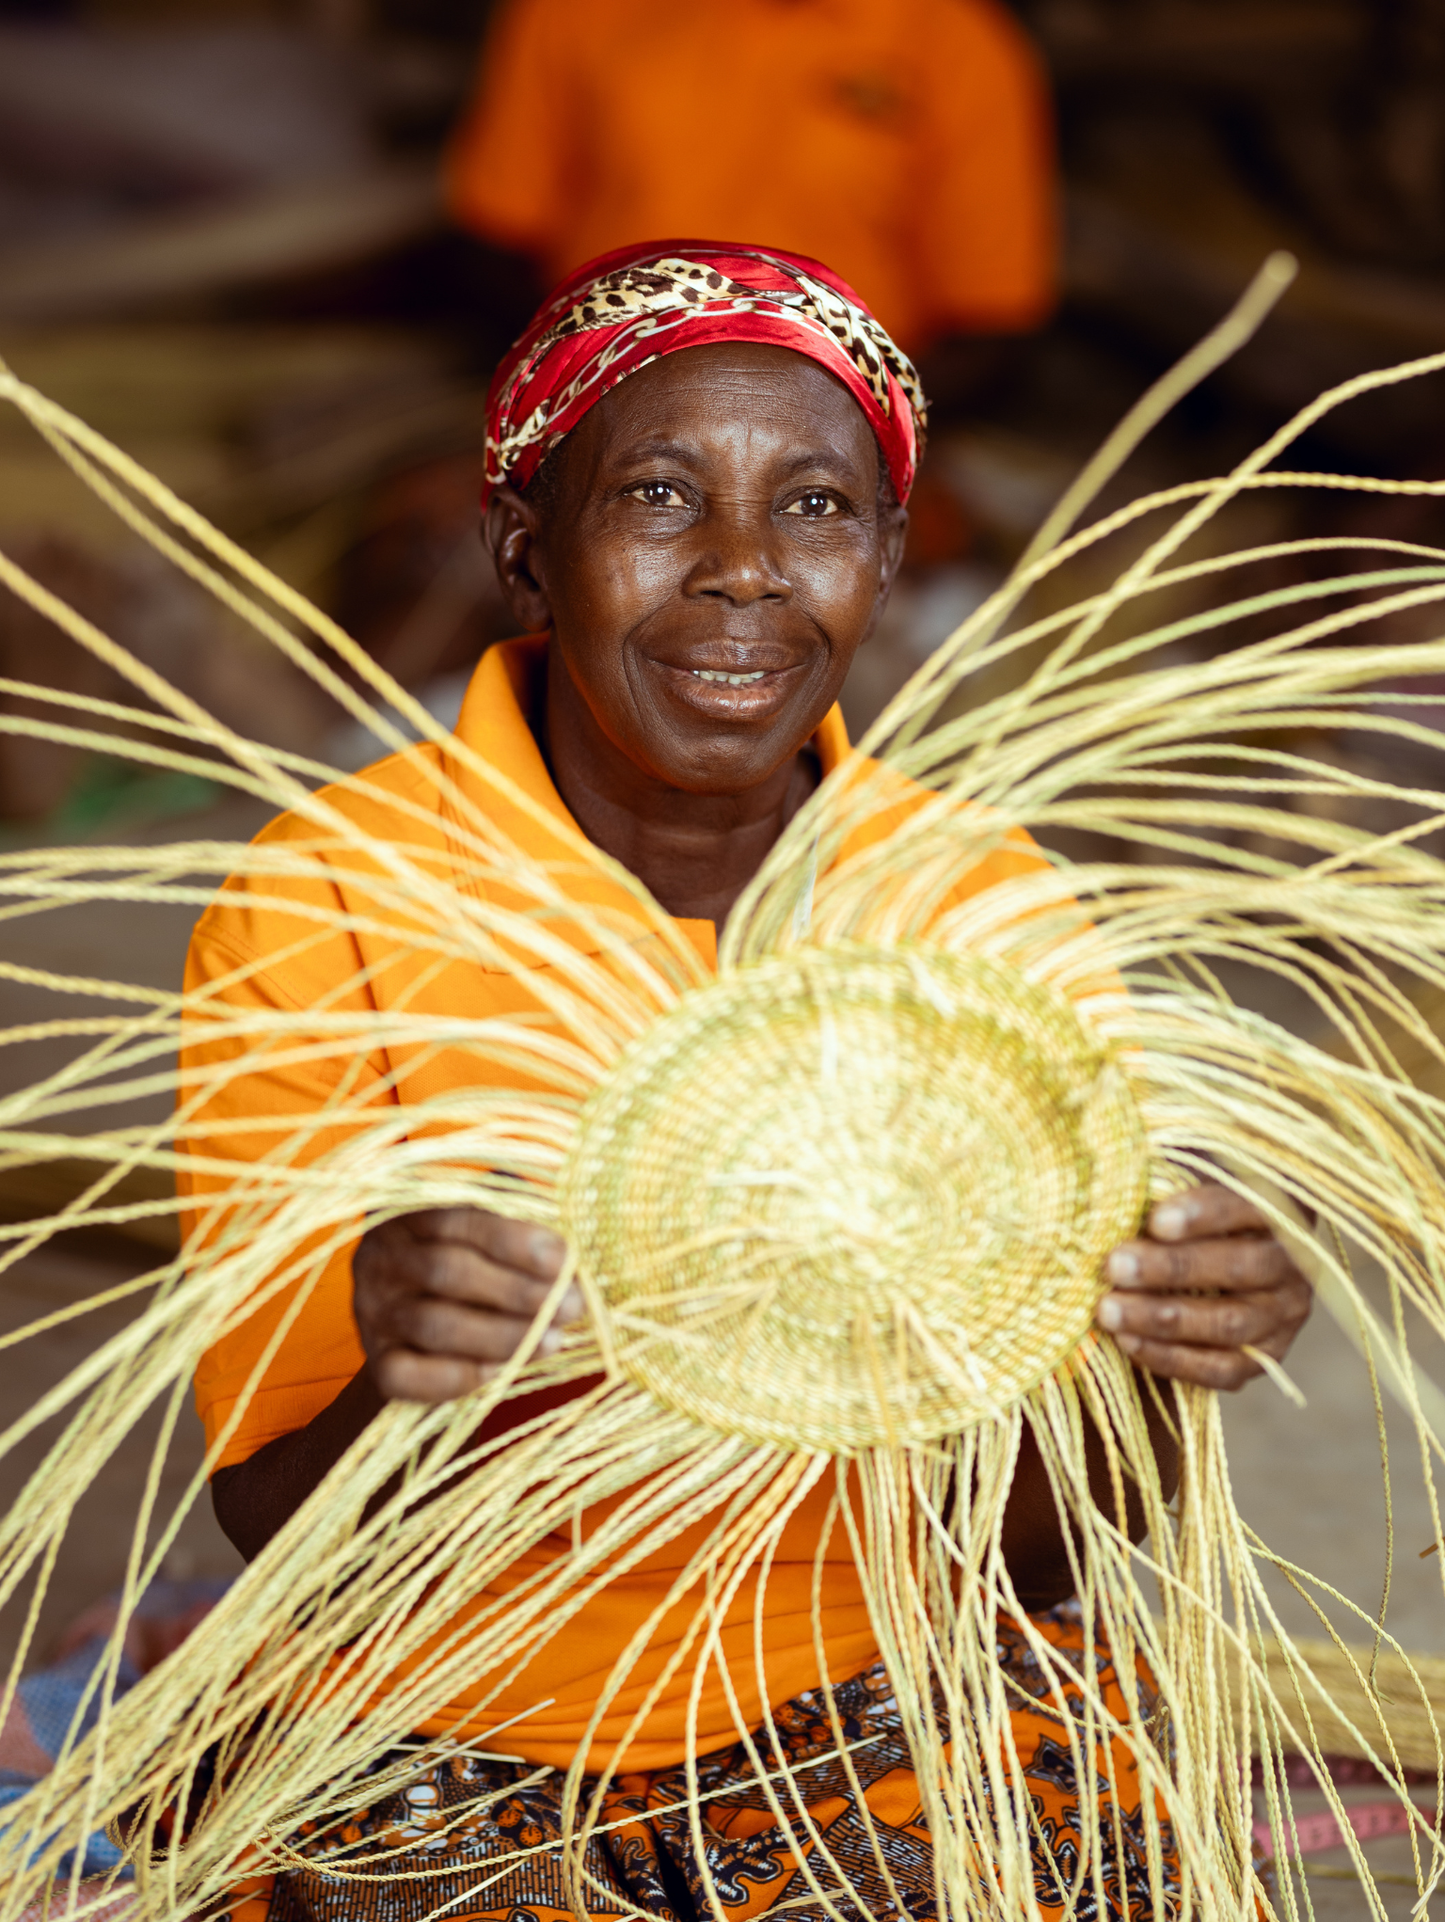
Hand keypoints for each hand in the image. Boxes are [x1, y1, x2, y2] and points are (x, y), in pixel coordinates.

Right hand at [352, 1207, 579, 1402]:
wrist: (426, 1336)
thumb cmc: (474, 1270)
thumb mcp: (489, 1238)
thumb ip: (519, 1233)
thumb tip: (567, 1254)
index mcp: (408, 1214)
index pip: (460, 1219)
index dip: (514, 1241)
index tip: (564, 1260)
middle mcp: (380, 1259)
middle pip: (448, 1271)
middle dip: (518, 1291)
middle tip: (572, 1306)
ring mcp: (372, 1312)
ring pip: (436, 1324)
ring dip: (503, 1335)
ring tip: (554, 1339)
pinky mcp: (376, 1362)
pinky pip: (411, 1375)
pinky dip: (461, 1375)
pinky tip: (502, 1370)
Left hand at [1094, 1183, 1310, 1389]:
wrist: (1212, 1271)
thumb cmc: (1187, 1220)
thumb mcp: (1184, 1194)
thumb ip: (1164, 1189)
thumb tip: (1118, 1190)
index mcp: (1276, 1213)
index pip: (1247, 1208)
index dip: (1203, 1214)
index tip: (1156, 1220)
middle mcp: (1289, 1267)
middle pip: (1239, 1268)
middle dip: (1171, 1268)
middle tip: (1115, 1265)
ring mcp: (1282, 1317)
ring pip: (1228, 1323)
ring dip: (1162, 1318)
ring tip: (1109, 1310)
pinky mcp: (1264, 1358)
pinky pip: (1221, 1369)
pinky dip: (1171, 1358)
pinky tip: (1129, 1341)